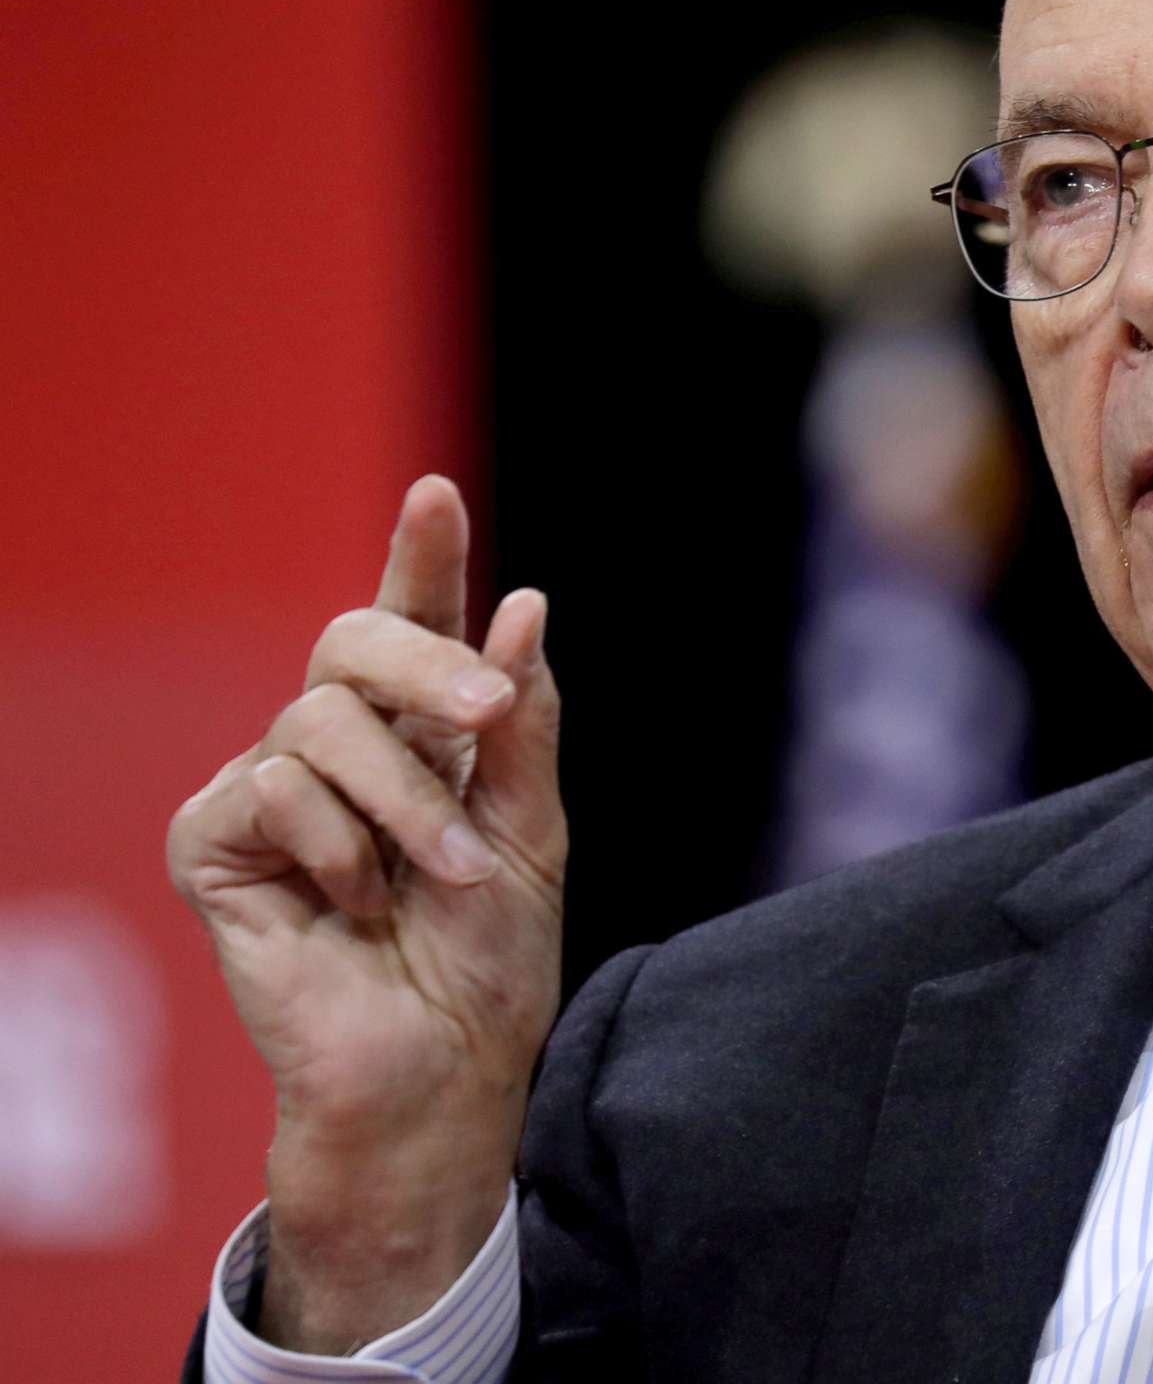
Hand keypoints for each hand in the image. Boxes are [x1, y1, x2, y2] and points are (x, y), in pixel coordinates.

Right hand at [168, 475, 565, 1350]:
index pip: (415, 622)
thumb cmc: (491, 958)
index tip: (437, 492)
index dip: (422, 555)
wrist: (444, 1065)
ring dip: (404, 803)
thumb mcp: (532, 826)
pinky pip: (271, 787)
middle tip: (486, 714)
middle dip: (427, 663)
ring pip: (321, 719)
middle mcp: (341, 744)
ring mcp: (270, 787)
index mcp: (423, 730)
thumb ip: (522, 720)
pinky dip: (335, 846)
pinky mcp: (214, 841)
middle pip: (355, 638)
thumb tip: (524, 604)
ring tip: (440, 877)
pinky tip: (350, 905)